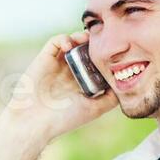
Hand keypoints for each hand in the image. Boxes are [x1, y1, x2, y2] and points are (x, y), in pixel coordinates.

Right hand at [1, 30, 117, 142]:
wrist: (34, 122)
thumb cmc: (63, 119)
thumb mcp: (93, 109)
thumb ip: (109, 98)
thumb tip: (125, 86)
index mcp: (81, 82)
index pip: (96, 62)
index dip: (104, 54)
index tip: (115, 51)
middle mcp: (70, 71)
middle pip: (85, 49)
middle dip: (94, 42)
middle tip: (103, 40)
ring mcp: (57, 64)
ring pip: (72, 42)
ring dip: (81, 37)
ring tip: (87, 40)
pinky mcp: (44, 59)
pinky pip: (55, 41)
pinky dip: (64, 39)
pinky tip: (70, 45)